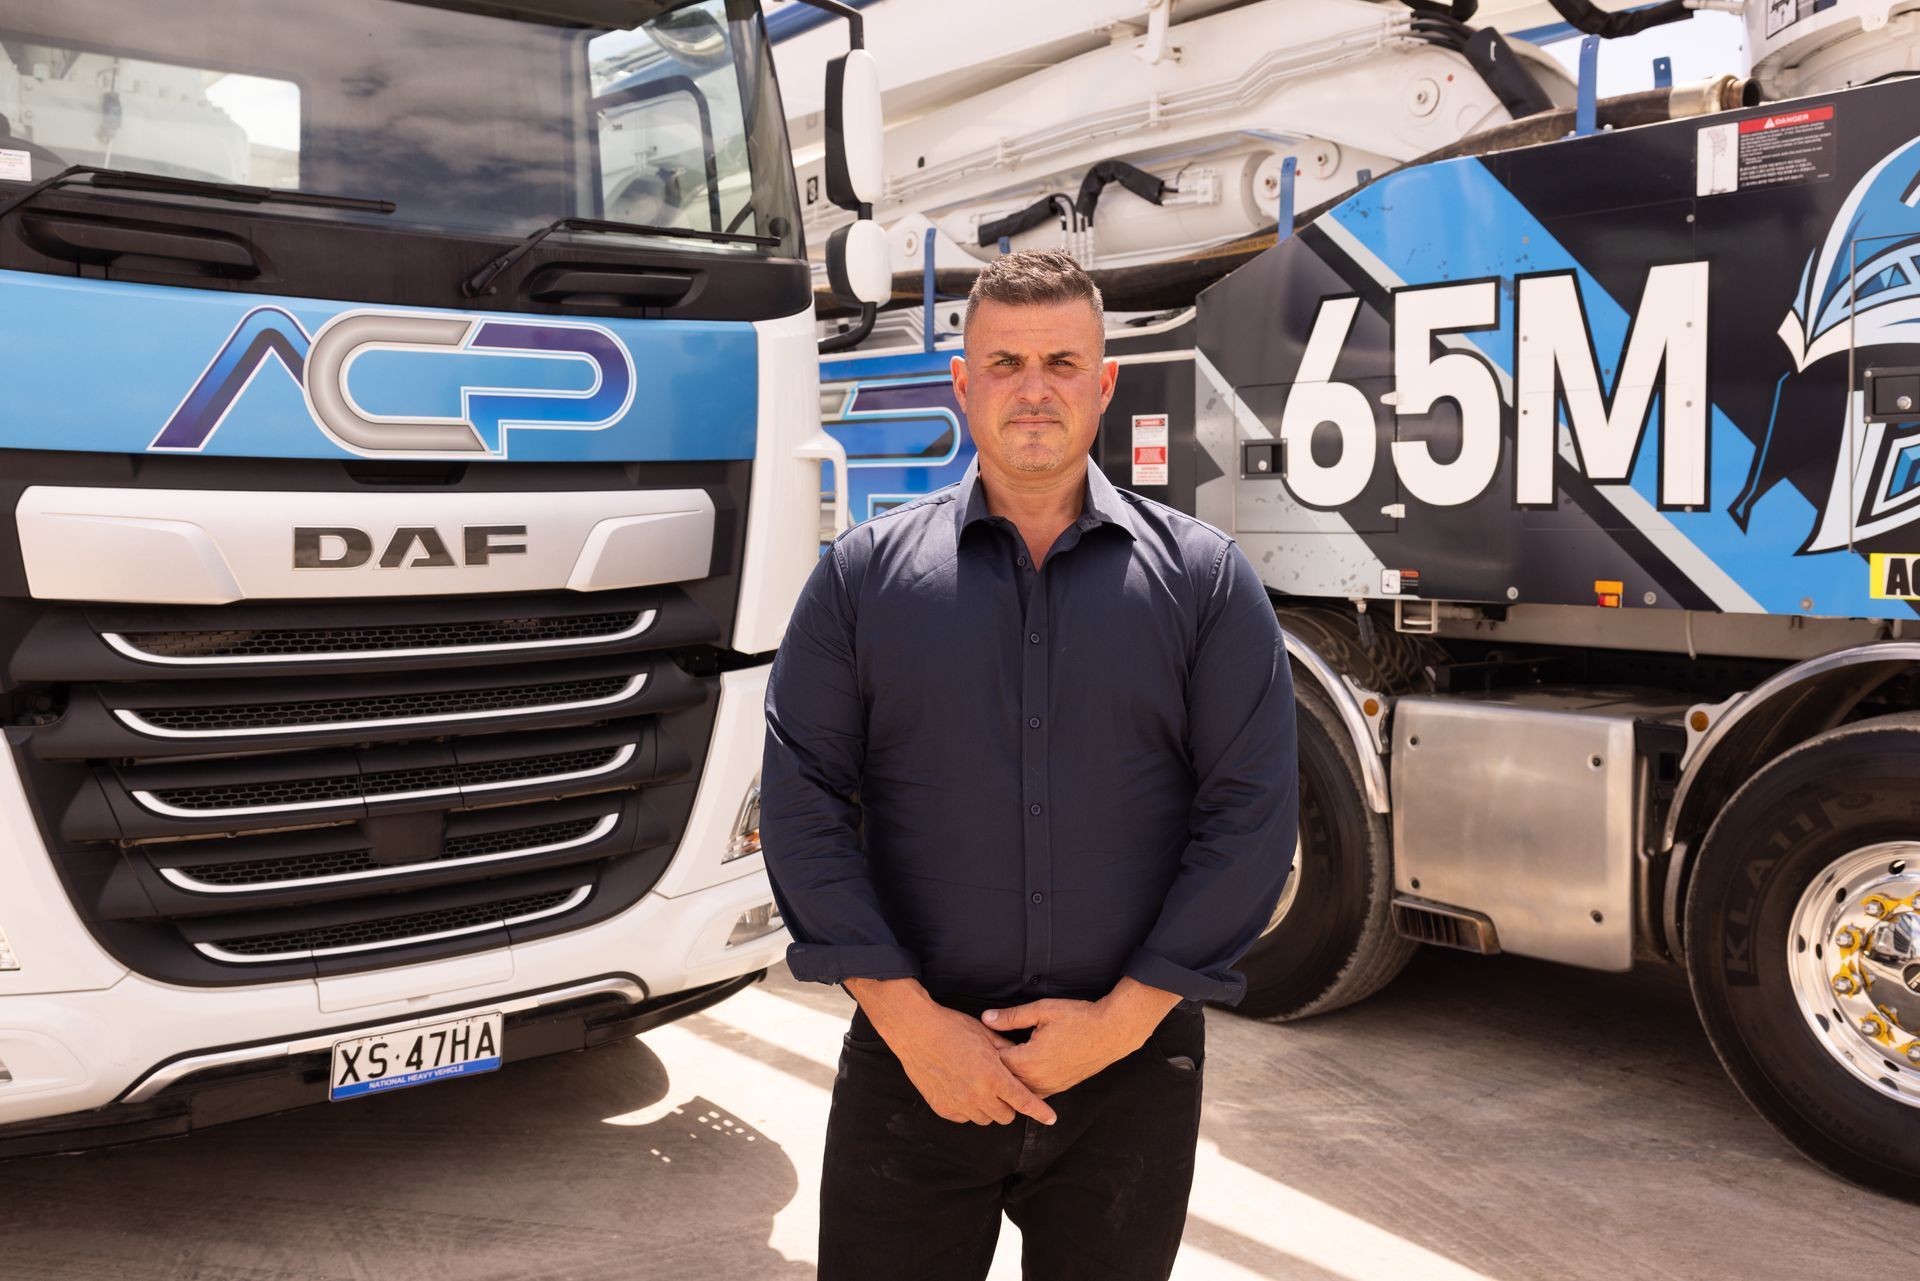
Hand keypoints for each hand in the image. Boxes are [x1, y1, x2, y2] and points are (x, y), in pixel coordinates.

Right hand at [846, 978, 1056, 1125]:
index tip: (1051, 1118)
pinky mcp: (943, 1108)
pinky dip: (967, 1107)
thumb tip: (1019, 1060)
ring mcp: (959, 1104)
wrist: (916, 1031)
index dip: (1040, 1111)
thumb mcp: (985, 1035)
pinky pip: (964, 1116)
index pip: (1024, 1101)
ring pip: (984, 1118)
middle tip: (1001, 1086)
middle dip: (1008, 1104)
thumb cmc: (951, 1028)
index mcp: (992, 1076)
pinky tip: (961, 1088)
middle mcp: (977, 1095)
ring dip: (988, 1106)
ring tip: (978, 1084)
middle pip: (1005, 1116)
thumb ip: (1006, 1051)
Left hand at [985, 978, 1181, 1096]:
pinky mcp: (1058, 1088)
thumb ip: (1011, 1017)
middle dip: (994, 1064)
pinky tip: (1022, 1065)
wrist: (1111, 1033)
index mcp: (1028, 1061)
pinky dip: (1024, 1080)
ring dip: (1009, 1074)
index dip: (985, 1049)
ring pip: (1017, 1087)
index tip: (981, 1038)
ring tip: (1004, 1056)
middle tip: (987, 1048)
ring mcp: (1049, 1088)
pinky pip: (1033, 1090)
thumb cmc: (1078, 1018)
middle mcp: (1036, 1081)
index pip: (994, 1062)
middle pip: (1003, 1078)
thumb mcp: (1042, 1010)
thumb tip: (986, 1018)